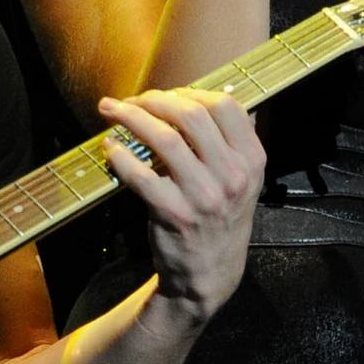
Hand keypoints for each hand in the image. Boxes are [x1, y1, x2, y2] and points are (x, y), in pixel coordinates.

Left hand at [98, 88, 263, 327]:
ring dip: (132, 118)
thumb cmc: (221, 216)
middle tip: (133, 100)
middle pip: (192, 116)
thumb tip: (217, 91)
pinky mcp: (174, 214)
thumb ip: (234, 140)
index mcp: (252, 160)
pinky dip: (121, 156)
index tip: (169, 94)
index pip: (226, 106)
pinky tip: (111, 147)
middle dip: (156, 100)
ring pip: (165, 139)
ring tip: (112, 112)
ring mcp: (204, 196)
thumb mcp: (244, 179)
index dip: (193, 91)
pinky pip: (141, 175)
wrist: (209, 272)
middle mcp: (233, 176)